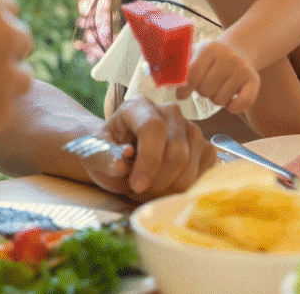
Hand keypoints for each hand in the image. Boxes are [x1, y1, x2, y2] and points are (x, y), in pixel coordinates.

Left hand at [81, 97, 216, 200]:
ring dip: (169, 189)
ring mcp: (192, 129)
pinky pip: (203, 174)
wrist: (121, 155)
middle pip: (177, 152)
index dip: (148, 161)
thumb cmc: (108, 152)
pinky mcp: (205, 148)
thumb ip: (103, 157)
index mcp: (140, 106)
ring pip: (190, 167)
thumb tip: (120, 164)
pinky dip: (185, 189)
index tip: (136, 186)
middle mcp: (170, 112)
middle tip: (139, 193)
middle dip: (158, 182)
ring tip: (149, 191)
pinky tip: (166, 187)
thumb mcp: (94, 154)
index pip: (153, 128)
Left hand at [175, 39, 259, 113]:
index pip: (192, 76)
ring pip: (220, 100)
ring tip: (218, 87)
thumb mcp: (194, 54)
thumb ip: (178, 65)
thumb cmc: (209, 58)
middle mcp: (228, 57)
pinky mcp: (254, 79)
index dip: (184, 89)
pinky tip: (230, 101)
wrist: (238, 49)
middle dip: (202, 91)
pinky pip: (242, 103)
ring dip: (215, 98)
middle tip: (206, 84)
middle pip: (205, 90)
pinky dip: (234, 108)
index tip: (181, 94)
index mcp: (209, 49)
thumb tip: (156, 75)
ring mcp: (242, 68)